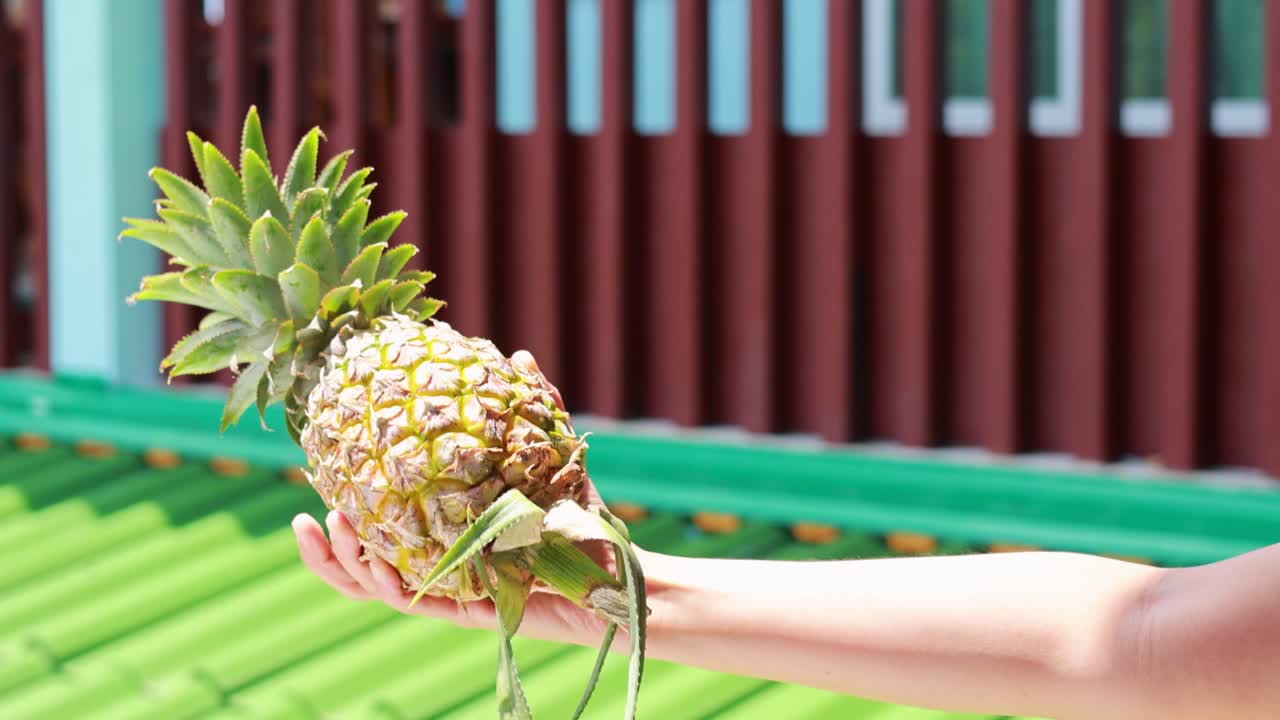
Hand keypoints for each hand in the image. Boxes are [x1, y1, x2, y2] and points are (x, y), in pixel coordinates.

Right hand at [291, 350, 625, 647]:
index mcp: (442, 534)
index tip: (319, 472)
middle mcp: (438, 565)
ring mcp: (452, 590)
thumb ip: (533, 408)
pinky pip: (419, 602)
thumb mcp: (550, 456)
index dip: (346, 505)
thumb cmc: (580, 517)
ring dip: (349, 561)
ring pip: (378, 587)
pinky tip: (376, 564)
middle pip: (365, 564)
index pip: (380, 524)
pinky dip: (390, 585)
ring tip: (332, 526)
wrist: (617, 568)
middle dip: (329, 546)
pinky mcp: (471, 610)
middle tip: (307, 515)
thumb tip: (519, 354)